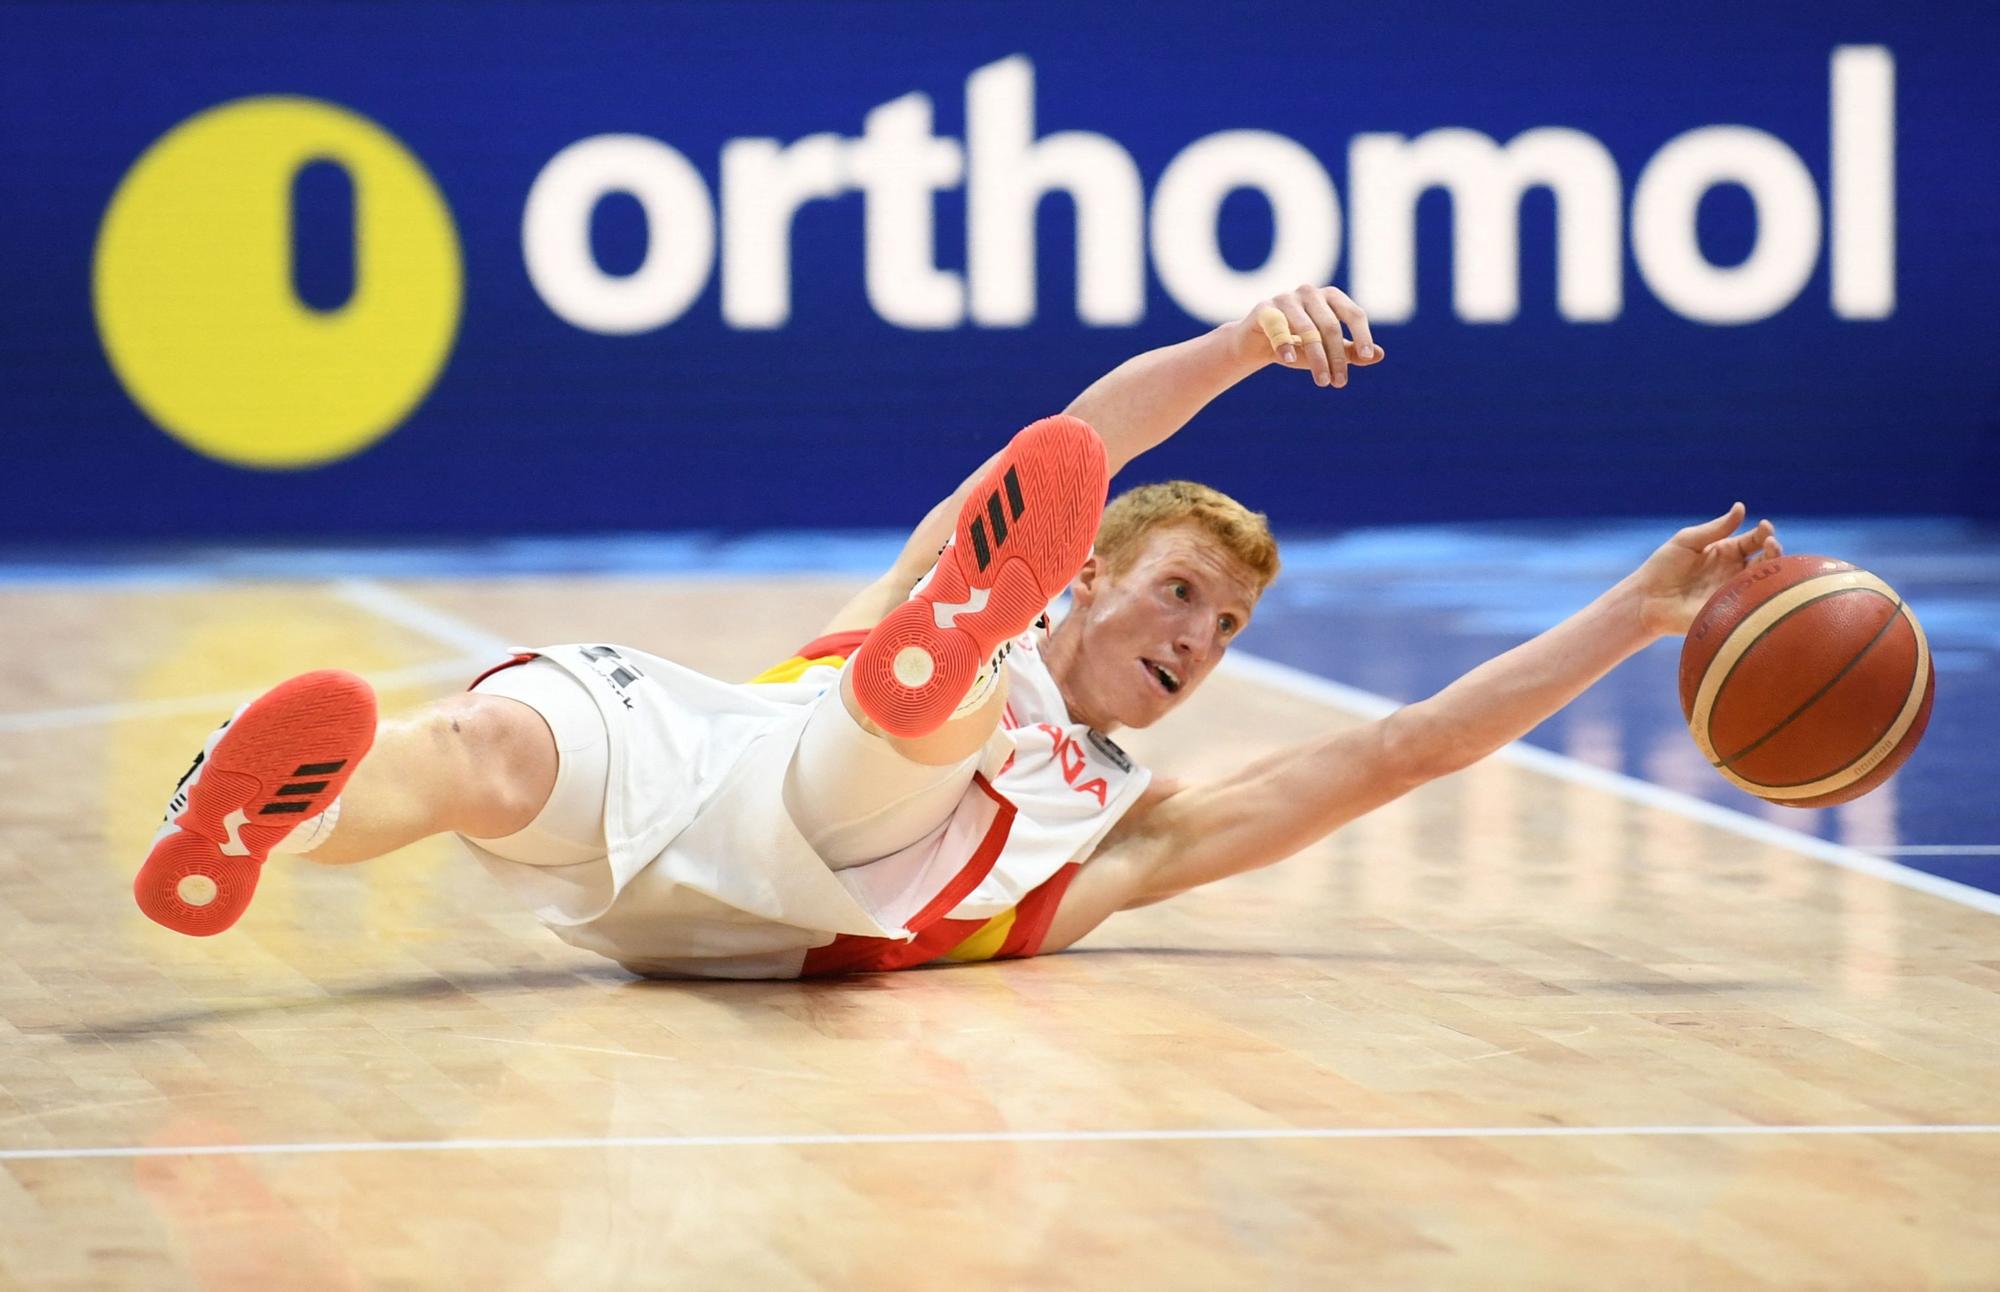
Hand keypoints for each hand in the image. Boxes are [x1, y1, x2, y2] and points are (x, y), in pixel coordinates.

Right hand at [1247, 286, 1384, 388]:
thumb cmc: (1297, 344)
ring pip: (1307, 329)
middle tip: (1339, 383)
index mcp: (1330, 297)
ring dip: (1316, 357)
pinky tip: (1290, 360)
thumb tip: (1380, 355)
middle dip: (1336, 357)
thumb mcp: (1327, 349)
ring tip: (1322, 381)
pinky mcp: (1264, 309)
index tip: (1367, 356)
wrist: (1256, 344)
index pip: (1353, 314)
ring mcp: (1285, 298)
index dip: (1362, 334)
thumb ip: (1352, 352)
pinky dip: (1285, 343)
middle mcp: (1310, 292)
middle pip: (1330, 325)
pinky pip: (1278, 326)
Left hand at [1630, 504, 1783, 638]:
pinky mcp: (1732, 612)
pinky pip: (1753, 605)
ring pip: (1767, 582)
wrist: (1645, 600)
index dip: (1764, 533)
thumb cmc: (1662, 568)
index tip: (1764, 527)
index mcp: (1727, 552)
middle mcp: (1736, 572)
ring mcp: (1736, 593)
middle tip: (1770, 543)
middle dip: (1775, 550)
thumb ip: (1715, 528)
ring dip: (1776, 570)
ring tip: (1771, 559)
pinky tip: (1764, 585)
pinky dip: (1763, 595)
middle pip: (1768, 560)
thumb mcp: (1688, 541)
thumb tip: (1741, 507)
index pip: (1755, 540)